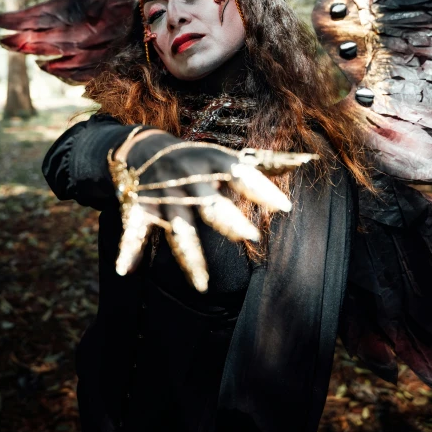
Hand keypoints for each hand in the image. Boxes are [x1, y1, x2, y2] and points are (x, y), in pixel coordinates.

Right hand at [108, 134, 298, 292]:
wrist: (141, 147)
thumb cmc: (195, 157)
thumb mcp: (224, 156)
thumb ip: (262, 164)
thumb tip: (305, 161)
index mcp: (212, 163)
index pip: (242, 174)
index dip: (262, 189)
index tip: (286, 206)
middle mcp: (188, 179)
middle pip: (211, 204)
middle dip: (228, 220)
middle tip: (250, 236)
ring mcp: (163, 195)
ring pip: (179, 229)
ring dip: (189, 257)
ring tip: (202, 285)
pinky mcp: (140, 208)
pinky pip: (135, 231)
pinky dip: (128, 250)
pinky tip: (125, 270)